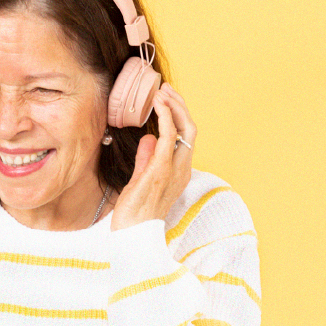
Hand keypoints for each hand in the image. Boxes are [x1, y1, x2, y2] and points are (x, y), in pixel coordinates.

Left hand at [110, 83, 196, 230]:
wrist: (134, 235)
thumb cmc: (136, 212)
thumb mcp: (142, 179)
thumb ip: (147, 158)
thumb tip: (149, 138)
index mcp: (179, 171)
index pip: (186, 136)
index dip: (179, 115)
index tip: (166, 99)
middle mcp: (182, 169)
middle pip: (190, 128)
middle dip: (179, 105)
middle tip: (165, 89)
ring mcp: (174, 169)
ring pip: (185, 128)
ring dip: (173, 106)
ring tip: (161, 92)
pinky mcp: (161, 169)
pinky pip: (169, 137)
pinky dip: (166, 117)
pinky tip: (158, 105)